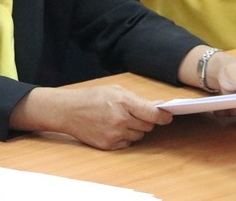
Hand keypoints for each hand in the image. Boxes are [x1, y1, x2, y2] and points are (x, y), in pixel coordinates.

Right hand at [45, 85, 172, 150]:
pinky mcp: (108, 145)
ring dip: (135, 129)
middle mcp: (120, 119)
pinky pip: (127, 144)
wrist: (68, 110)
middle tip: (136, 115)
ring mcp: (114, 134)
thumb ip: (136, 99)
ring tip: (120, 120)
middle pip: (148, 126)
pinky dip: (125, 137)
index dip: (163, 116)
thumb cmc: (91, 97)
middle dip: (146, 121)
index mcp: (123, 102)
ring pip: (139, 136)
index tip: (167, 116)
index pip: (153, 114)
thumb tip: (157, 106)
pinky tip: (113, 128)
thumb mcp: (114, 90)